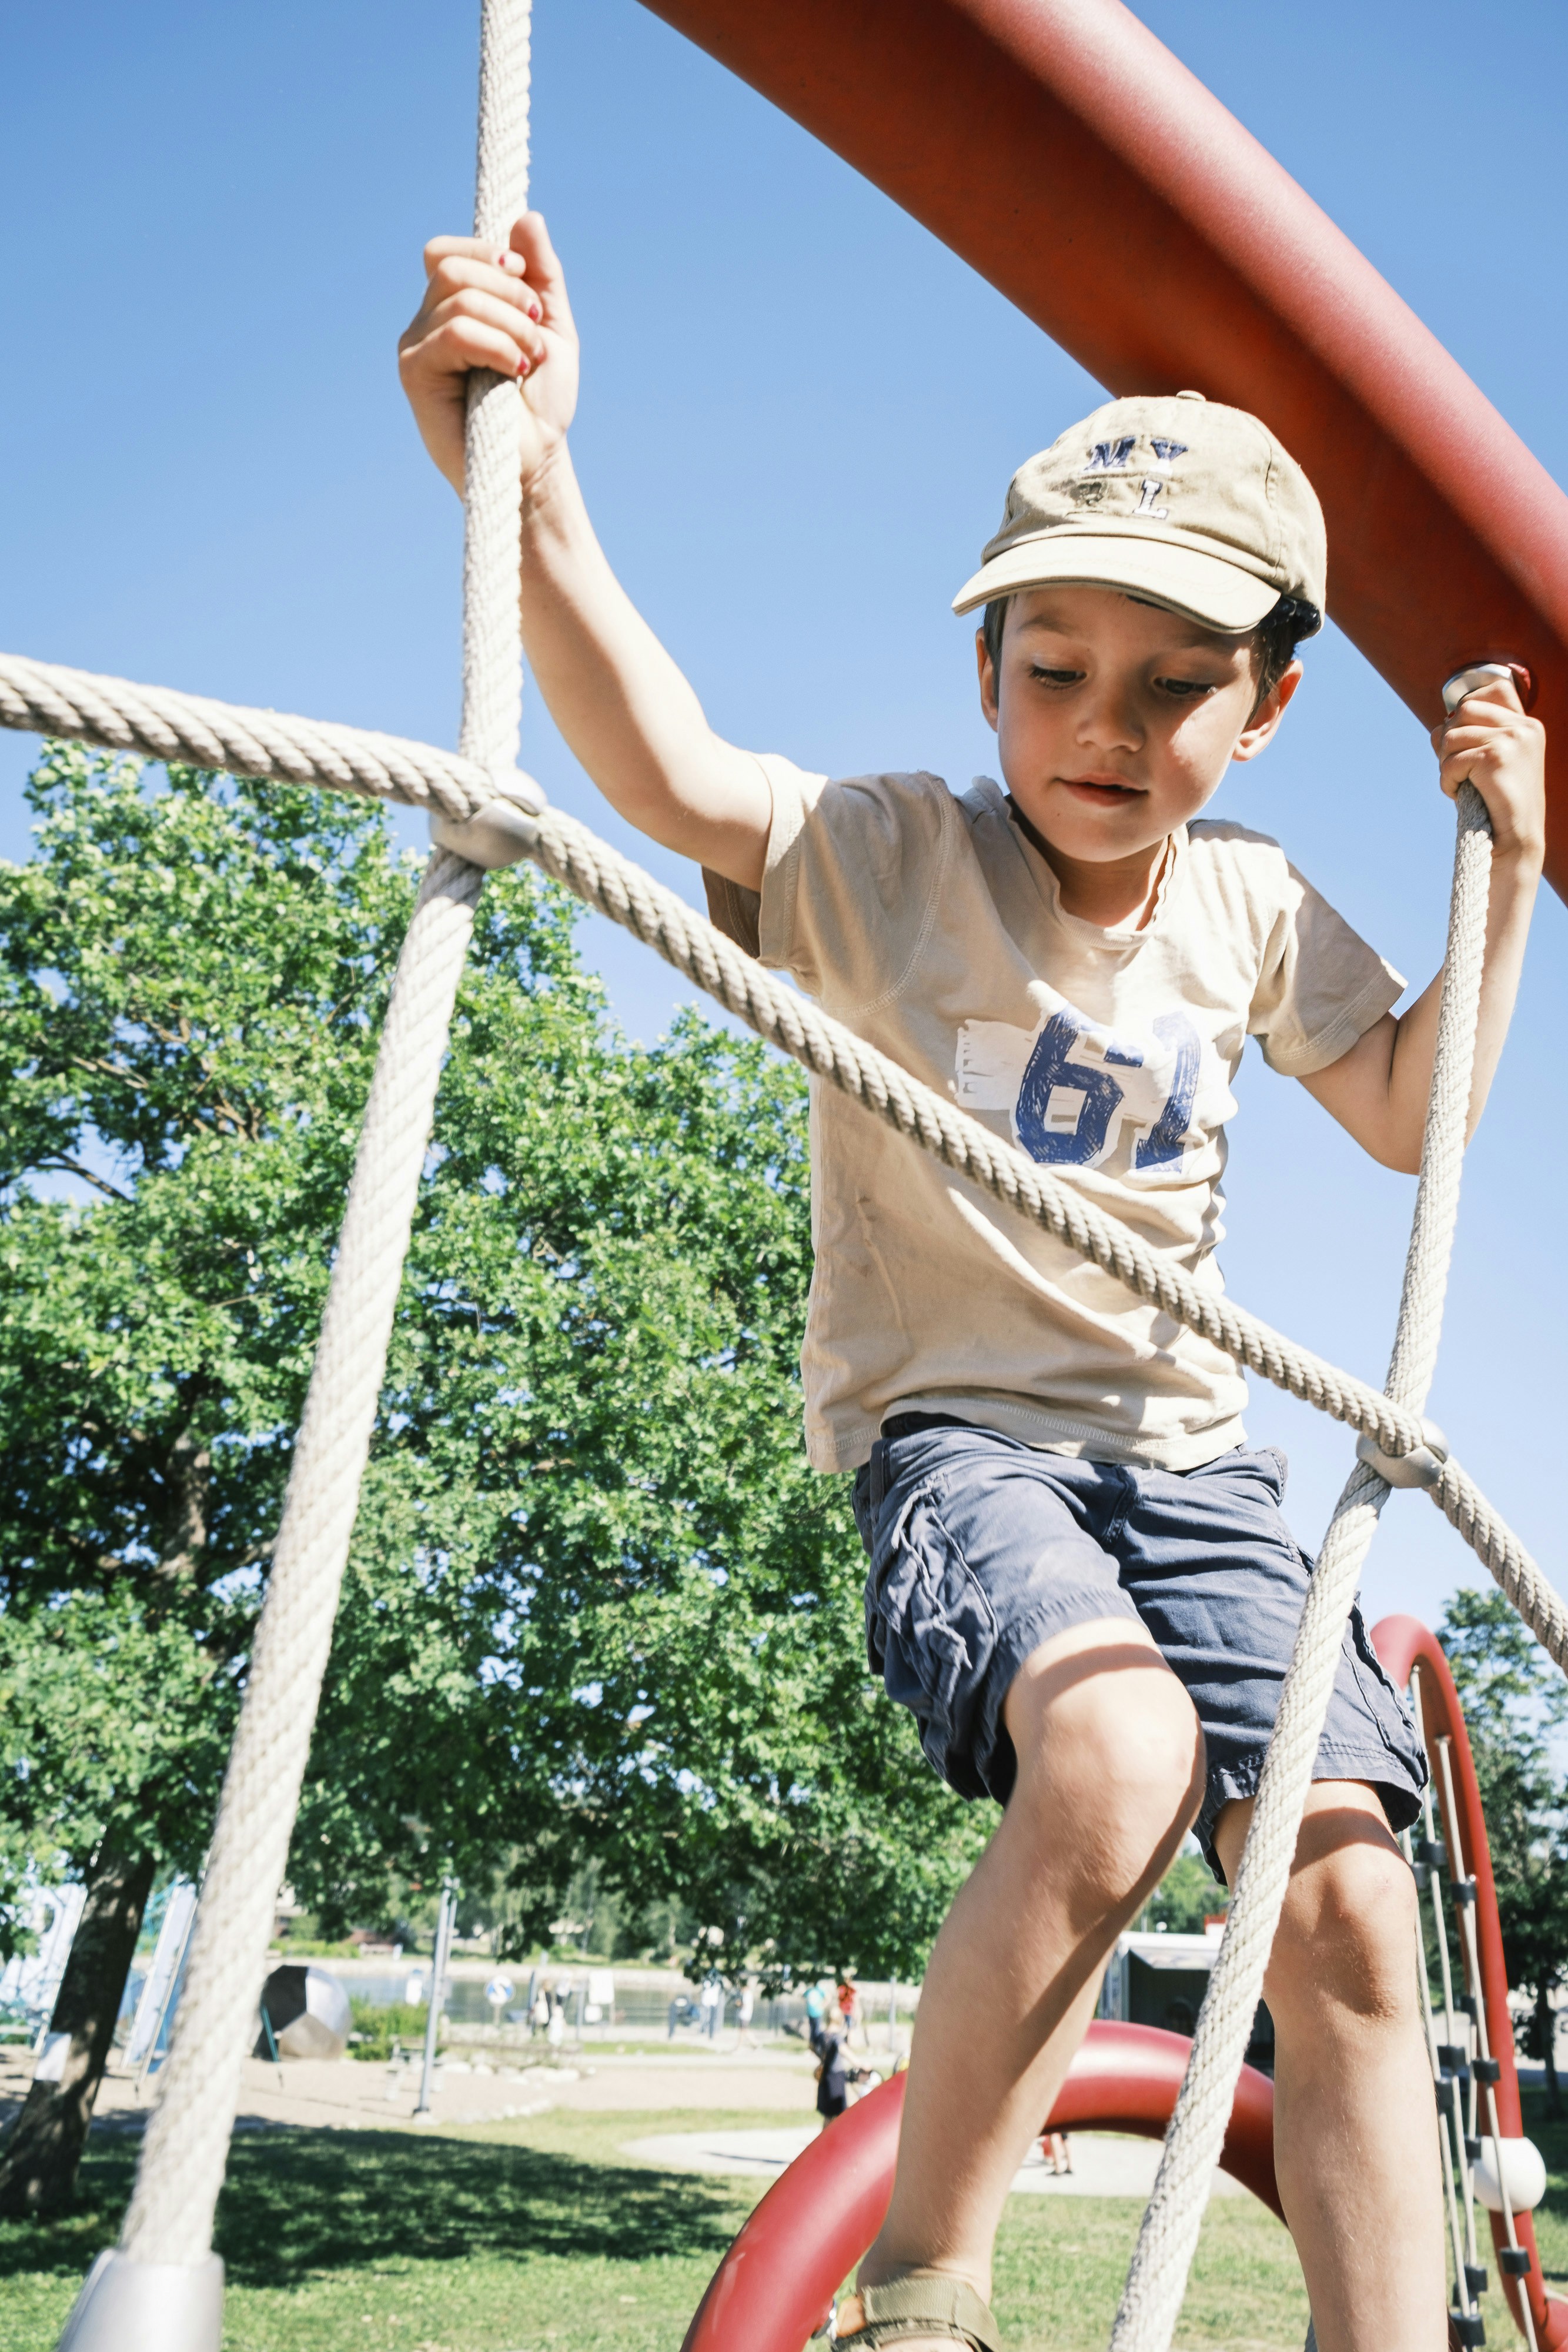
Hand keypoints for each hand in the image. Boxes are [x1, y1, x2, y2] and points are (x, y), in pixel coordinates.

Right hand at [397, 211, 578, 494]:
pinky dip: (496, 345)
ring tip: (531, 358)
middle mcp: (426, 322)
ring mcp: (416, 346)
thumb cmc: (540, 404)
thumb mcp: (552, 327)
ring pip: (460, 299)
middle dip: (507, 290)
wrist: (535, 462)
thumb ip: (541, 274)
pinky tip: (514, 371)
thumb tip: (527, 216)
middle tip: (537, 327)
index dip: (488, 253)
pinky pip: (455, 333)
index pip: (447, 251)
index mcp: (453, 307)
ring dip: (511, 324)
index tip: (527, 285)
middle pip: (451, 265)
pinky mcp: (414, 374)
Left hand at [1430, 671, 1545, 867]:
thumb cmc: (1499, 804)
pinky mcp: (1494, 756)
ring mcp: (1511, 739)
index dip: (1469, 706)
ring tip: (1459, 783)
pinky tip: (1459, 795)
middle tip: (1457, 767)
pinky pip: (1450, 761)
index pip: (1495, 688)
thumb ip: (1473, 736)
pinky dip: (1446, 781)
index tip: (1464, 737)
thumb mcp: (1492, 761)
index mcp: (1527, 725)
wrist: (1516, 841)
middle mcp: (1523, 727)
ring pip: (1451, 735)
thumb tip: (1439, 726)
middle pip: (1465, 709)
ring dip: (1445, 763)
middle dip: (1450, 739)